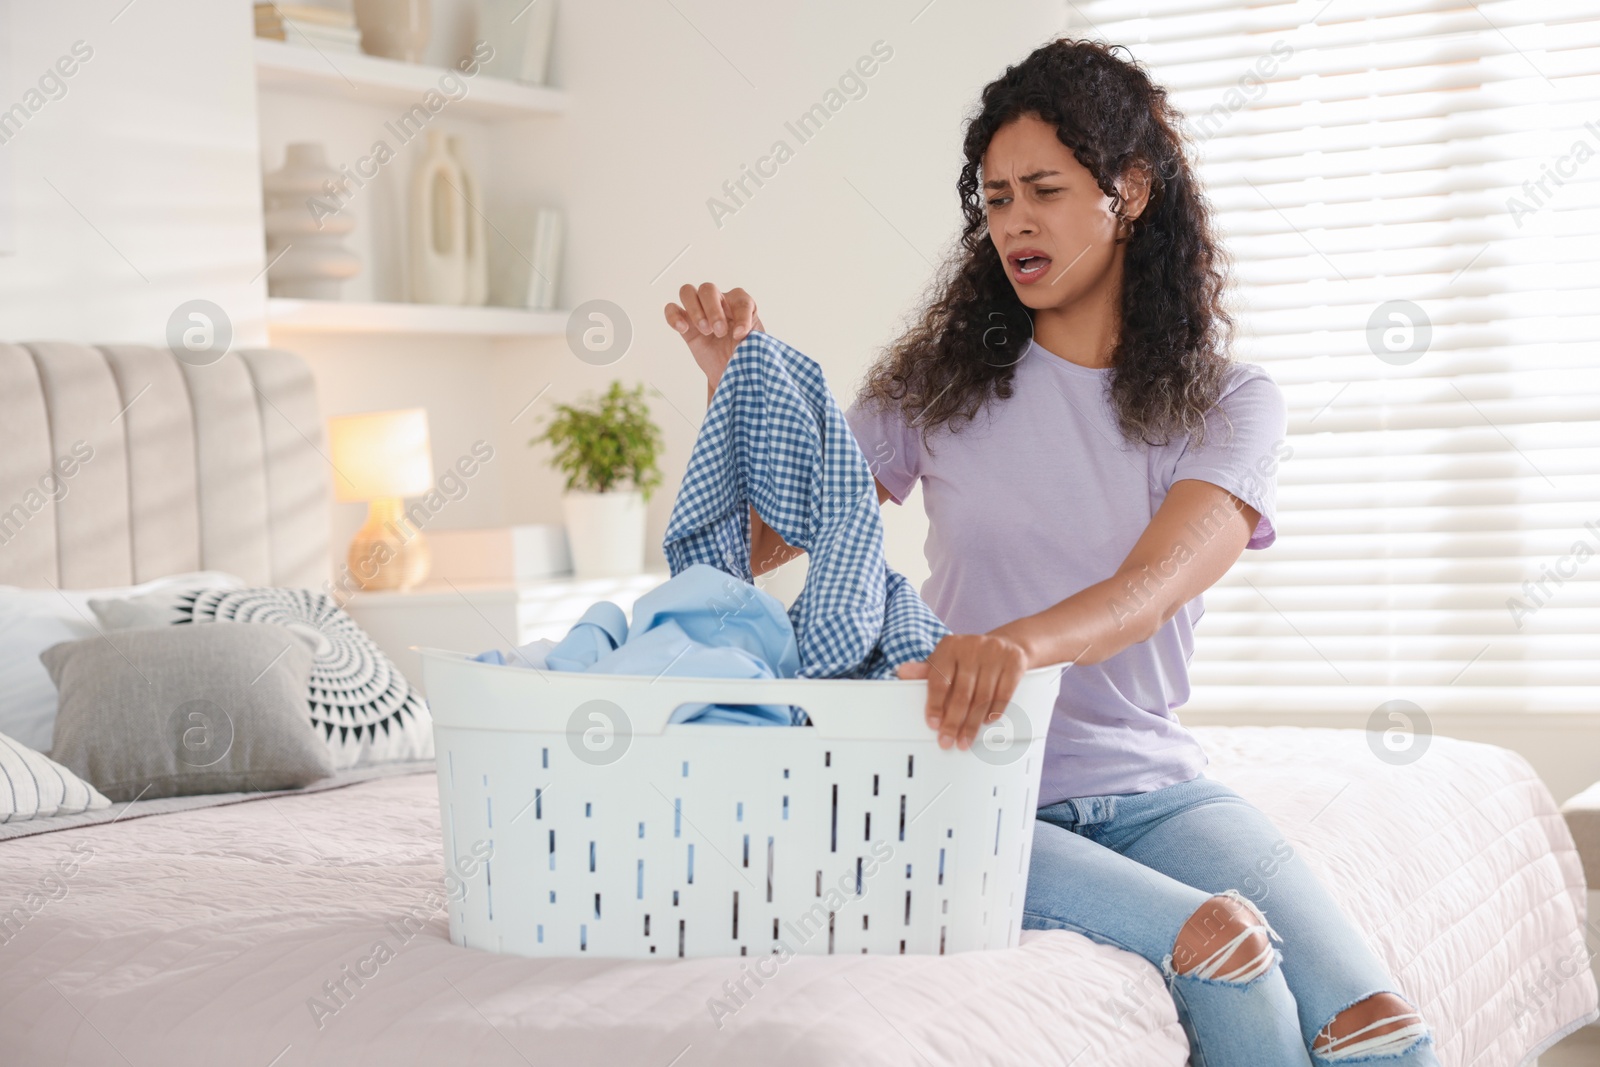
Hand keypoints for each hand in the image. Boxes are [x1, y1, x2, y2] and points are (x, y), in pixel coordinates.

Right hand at [663, 282, 764, 386]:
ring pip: (688, 292)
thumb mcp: (757, 346)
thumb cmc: (745, 356)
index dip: (741, 315)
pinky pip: (672, 310)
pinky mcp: (686, 325)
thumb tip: (739, 332)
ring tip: (705, 331)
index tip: (741, 335)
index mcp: (741, 306)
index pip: (739, 299)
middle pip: (708, 289)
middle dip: (713, 310)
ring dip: (695, 310)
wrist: (732, 374)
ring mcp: (700, 312)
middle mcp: (719, 304)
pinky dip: (674, 316)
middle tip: (719, 332)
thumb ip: (753, 336)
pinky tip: (683, 329)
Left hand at [896, 632, 1027, 750]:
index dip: (935, 705)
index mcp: (949, 646)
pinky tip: (987, 722)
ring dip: (973, 723)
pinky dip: (994, 711)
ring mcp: (994, 653)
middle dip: (954, 722)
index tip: (933, 725)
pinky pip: (1004, 693)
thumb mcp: (946, 660)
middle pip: (961, 693)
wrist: (1007, 644)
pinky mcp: (1014, 661)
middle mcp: (971, 647)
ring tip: (966, 739)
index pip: (939, 680)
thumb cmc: (969, 657)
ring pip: (982, 697)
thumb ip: (925, 671)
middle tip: (948, 741)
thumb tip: (901, 672)